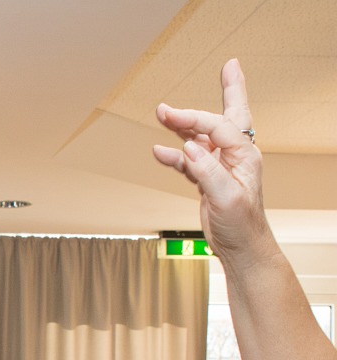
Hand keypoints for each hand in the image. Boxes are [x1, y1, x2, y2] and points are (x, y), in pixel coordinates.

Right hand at [152, 59, 273, 266]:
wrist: (241, 246)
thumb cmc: (242, 225)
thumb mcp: (226, 198)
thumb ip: (208, 170)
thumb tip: (190, 147)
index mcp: (244, 156)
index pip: (219, 127)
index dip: (195, 118)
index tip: (171, 116)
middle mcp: (235, 155)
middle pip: (228, 116)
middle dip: (229, 90)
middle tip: (227, 68)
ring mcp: (221, 165)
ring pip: (202, 136)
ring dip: (184, 124)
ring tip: (163, 113)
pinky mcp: (208, 177)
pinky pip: (188, 160)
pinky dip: (173, 154)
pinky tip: (159, 150)